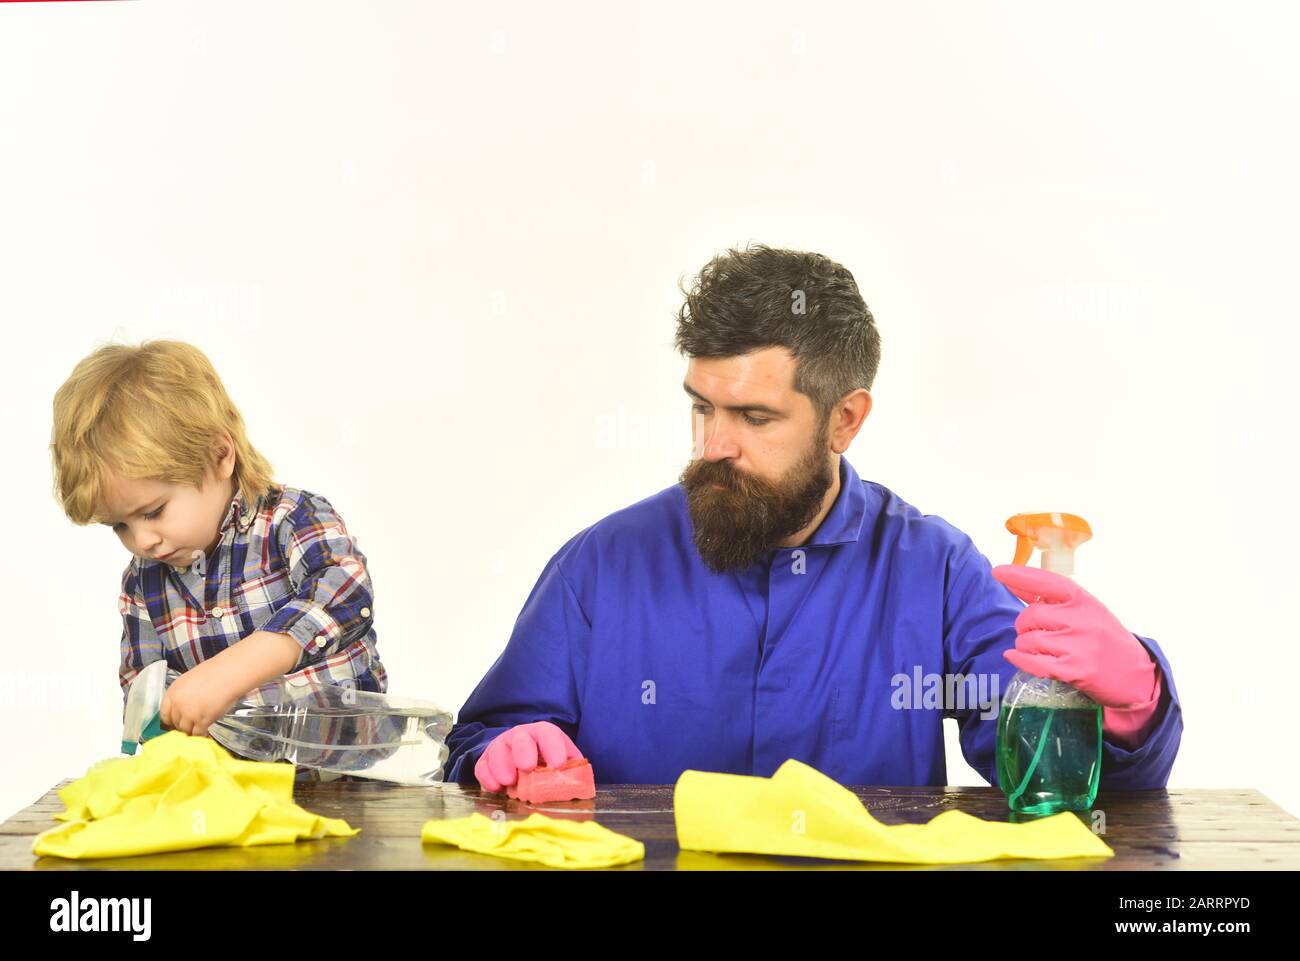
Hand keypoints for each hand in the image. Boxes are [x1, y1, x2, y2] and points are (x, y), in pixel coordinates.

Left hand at [160, 661, 243, 737]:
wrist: (229, 674)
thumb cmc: (214, 672)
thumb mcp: (189, 680)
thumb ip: (182, 694)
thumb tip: (182, 705)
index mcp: (172, 692)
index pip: (164, 714)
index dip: (170, 720)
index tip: (175, 722)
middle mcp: (178, 704)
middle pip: (175, 723)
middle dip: (182, 725)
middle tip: (190, 724)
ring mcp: (189, 714)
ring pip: (185, 730)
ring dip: (192, 731)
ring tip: (199, 728)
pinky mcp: (202, 721)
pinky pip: (198, 734)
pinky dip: (202, 734)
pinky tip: (206, 732)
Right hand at [474, 721, 582, 792]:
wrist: (524, 758)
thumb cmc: (547, 762)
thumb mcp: (563, 763)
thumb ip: (572, 772)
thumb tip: (581, 787)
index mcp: (543, 734)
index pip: (549, 734)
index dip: (554, 748)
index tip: (558, 765)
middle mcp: (521, 736)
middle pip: (520, 738)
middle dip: (523, 751)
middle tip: (528, 767)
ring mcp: (501, 747)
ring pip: (497, 750)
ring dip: (502, 766)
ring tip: (510, 781)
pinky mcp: (486, 761)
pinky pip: (482, 766)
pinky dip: (486, 777)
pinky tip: (496, 788)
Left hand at [990, 564, 1158, 708]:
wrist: (1137, 675)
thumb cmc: (1104, 638)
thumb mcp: (1084, 611)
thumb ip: (1048, 598)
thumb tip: (1011, 580)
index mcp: (1083, 600)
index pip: (1046, 582)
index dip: (1019, 575)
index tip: (998, 572)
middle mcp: (1081, 619)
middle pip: (1030, 615)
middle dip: (1024, 625)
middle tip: (1034, 632)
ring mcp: (1078, 645)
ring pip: (1028, 640)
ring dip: (1026, 646)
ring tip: (1042, 649)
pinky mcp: (1074, 670)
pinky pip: (1033, 662)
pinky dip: (1020, 659)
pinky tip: (1017, 657)